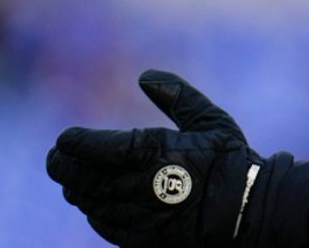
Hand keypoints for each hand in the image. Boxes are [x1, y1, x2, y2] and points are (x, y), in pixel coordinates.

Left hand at [47, 70, 262, 246]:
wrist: (252, 212)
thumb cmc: (232, 162)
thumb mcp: (211, 121)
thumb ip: (177, 96)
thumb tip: (144, 76)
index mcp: (155, 152)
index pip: (95, 148)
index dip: (74, 143)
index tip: (64, 138)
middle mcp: (140, 186)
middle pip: (82, 178)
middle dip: (63, 166)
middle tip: (57, 158)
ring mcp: (140, 217)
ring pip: (90, 202)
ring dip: (78, 189)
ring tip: (75, 178)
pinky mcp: (143, 241)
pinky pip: (105, 225)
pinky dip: (96, 211)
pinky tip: (98, 202)